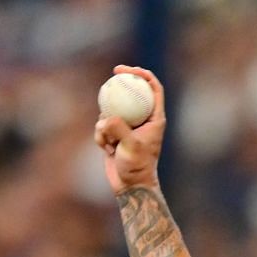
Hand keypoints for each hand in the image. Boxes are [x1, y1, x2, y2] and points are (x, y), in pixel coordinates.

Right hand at [95, 64, 166, 193]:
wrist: (130, 186)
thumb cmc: (137, 168)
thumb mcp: (130, 147)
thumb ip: (119, 129)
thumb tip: (107, 118)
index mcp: (155, 118)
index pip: (153, 88)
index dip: (142, 74)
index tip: (127, 70)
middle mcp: (142, 120)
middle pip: (132, 92)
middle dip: (121, 83)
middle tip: (112, 76)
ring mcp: (128, 127)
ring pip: (112, 110)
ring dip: (106, 124)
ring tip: (111, 142)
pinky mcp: (115, 135)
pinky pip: (102, 126)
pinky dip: (101, 136)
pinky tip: (106, 150)